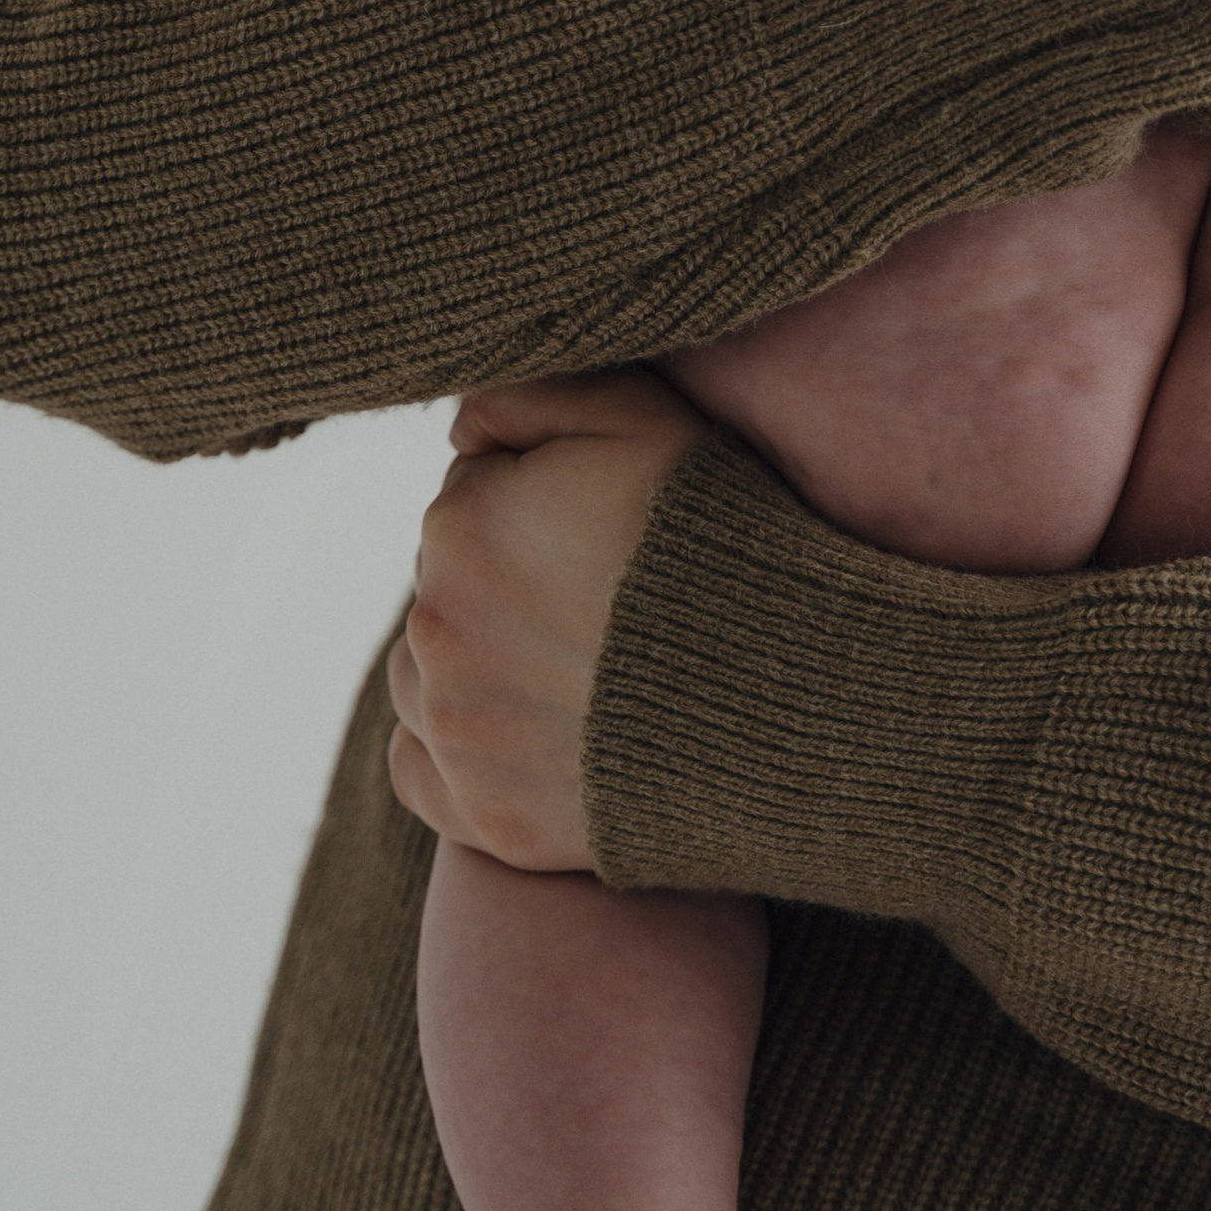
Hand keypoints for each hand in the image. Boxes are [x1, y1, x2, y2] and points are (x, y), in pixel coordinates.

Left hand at [386, 371, 706, 871]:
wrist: (792, 697)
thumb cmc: (723, 546)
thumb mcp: (641, 419)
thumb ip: (527, 395)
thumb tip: (455, 429)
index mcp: (460, 525)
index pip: (474, 497)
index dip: (546, 509)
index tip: (609, 535)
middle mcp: (433, 628)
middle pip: (447, 588)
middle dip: (508, 590)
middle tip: (604, 608)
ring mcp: (455, 730)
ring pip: (423, 674)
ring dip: (475, 666)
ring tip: (576, 671)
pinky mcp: (483, 815)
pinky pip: (419, 769)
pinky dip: (457, 751)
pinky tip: (530, 734)